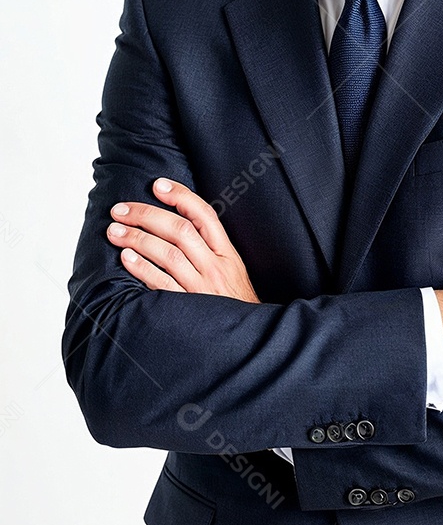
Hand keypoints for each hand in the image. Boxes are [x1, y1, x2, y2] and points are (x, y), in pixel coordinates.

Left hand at [107, 178, 259, 302]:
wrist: (247, 338)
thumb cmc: (234, 303)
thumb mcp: (232, 270)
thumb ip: (210, 248)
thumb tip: (180, 221)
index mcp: (227, 254)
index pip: (204, 215)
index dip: (180, 196)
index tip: (157, 185)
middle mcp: (215, 267)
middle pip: (180, 230)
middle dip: (147, 215)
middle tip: (120, 210)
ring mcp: (201, 288)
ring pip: (168, 254)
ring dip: (137, 238)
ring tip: (114, 230)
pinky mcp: (186, 309)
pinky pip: (161, 284)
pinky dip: (142, 268)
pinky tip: (126, 257)